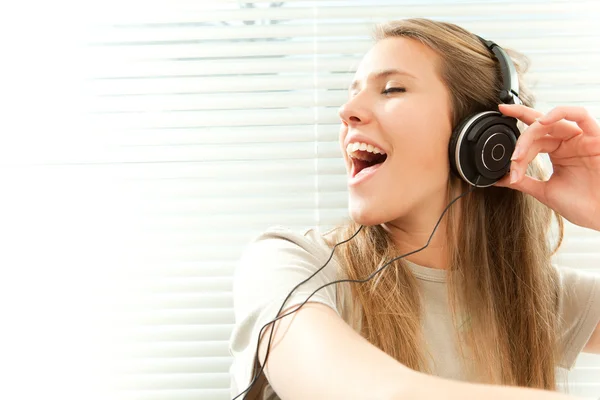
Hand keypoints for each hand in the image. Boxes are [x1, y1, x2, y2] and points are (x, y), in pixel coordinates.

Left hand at [494, 104, 599, 230]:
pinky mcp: (596, 138)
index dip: (516, 148)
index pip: (532, 140)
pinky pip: (580, 115)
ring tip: (522, 148)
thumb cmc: (581, 205)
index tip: (506, 164)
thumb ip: (523, 182)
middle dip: (521, 141)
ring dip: (532, 131)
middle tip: (513, 159)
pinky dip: (560, 112)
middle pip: (538, 129)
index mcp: (557, 151)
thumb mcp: (544, 192)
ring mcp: (581, 138)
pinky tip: (543, 121)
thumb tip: (499, 178)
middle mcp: (568, 142)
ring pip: (552, 122)